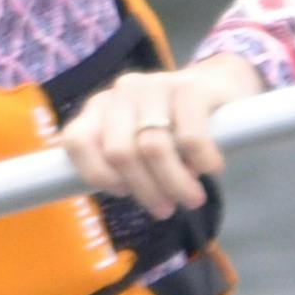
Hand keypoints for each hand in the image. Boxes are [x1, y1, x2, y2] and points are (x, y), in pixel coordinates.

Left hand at [57, 56, 261, 219]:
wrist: (217, 85)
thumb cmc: (173, 124)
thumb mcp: (138, 141)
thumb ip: (121, 163)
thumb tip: (125, 193)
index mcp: (101, 106)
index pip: (78, 140)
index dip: (97, 173)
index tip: (124, 193)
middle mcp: (123, 91)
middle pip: (120, 152)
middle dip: (145, 189)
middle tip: (167, 209)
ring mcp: (157, 85)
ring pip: (154, 148)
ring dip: (175, 182)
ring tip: (193, 199)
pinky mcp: (190, 87)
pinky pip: (190, 137)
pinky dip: (201, 161)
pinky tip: (212, 169)